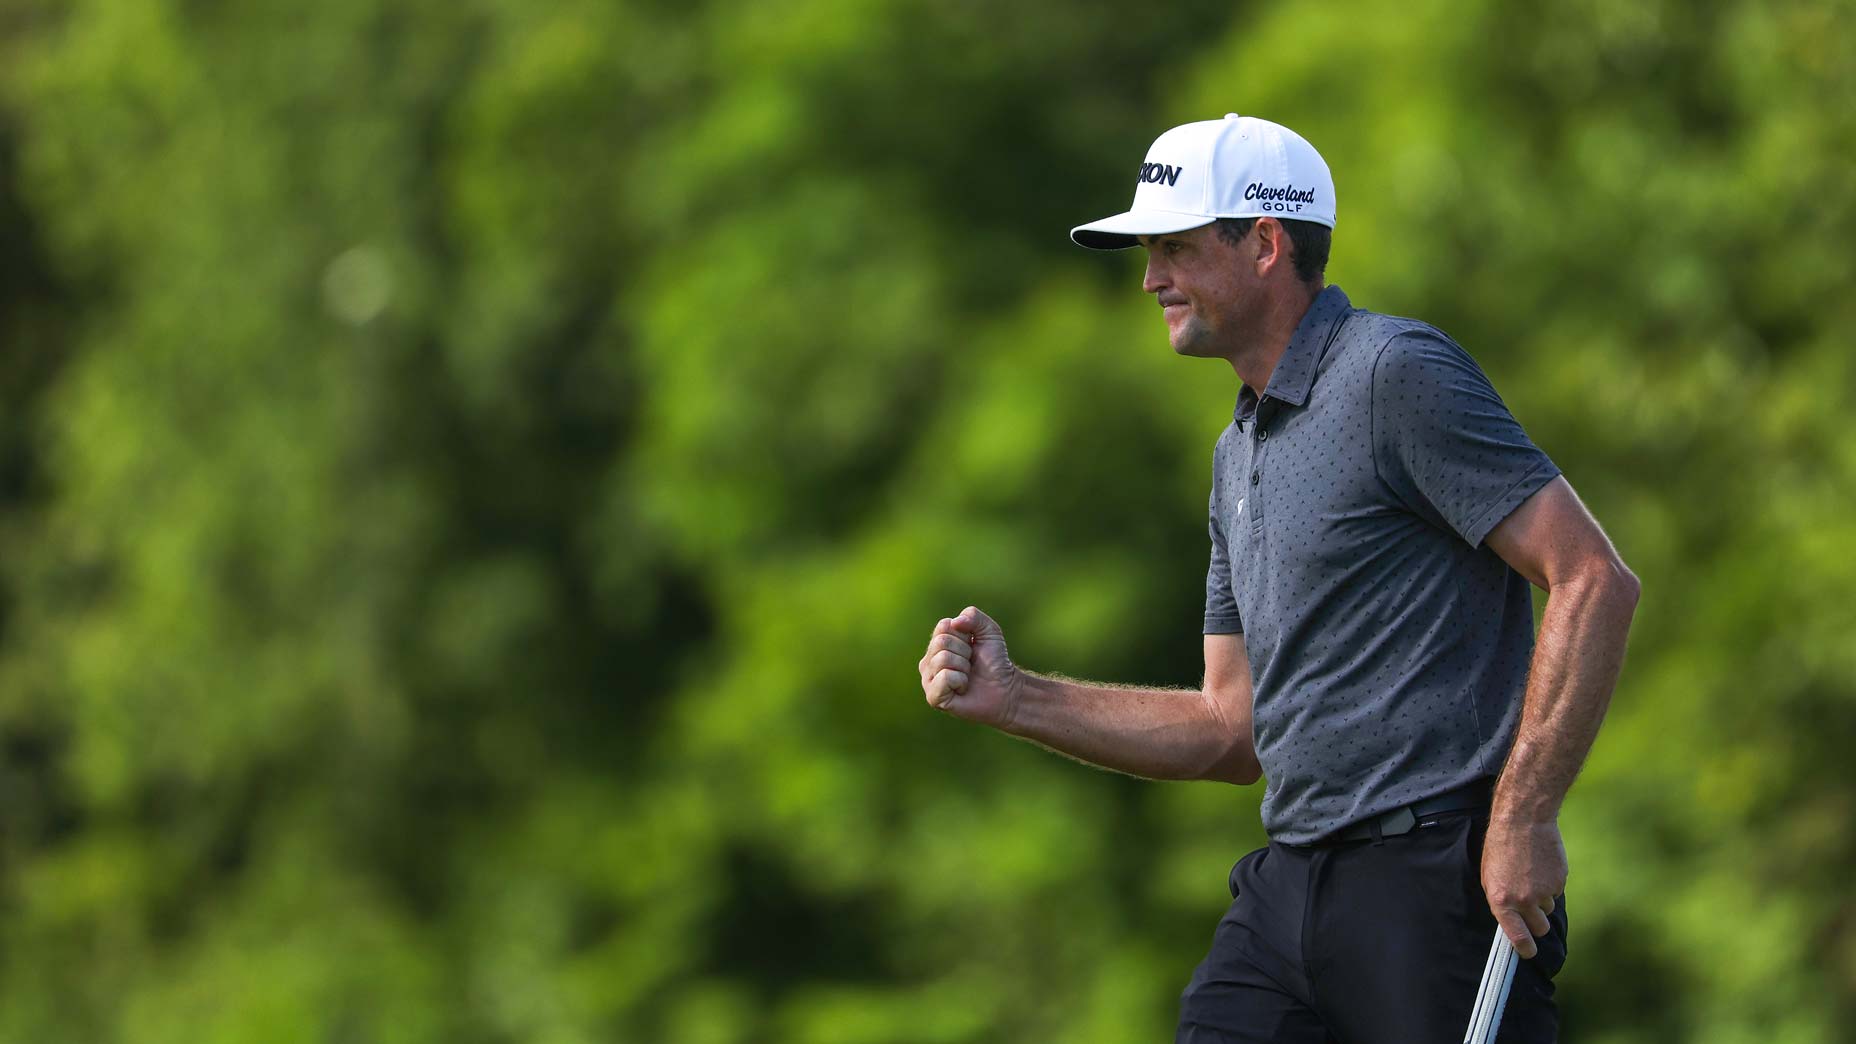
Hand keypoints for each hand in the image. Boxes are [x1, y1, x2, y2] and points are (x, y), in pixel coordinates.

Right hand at [918, 606, 1022, 729]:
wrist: (1005, 689)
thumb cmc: (994, 661)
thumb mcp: (989, 631)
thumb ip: (973, 616)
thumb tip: (955, 622)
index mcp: (937, 644)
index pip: (944, 626)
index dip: (964, 635)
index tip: (972, 646)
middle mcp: (929, 661)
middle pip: (941, 642)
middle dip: (964, 652)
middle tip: (971, 664)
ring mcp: (929, 680)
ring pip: (943, 659)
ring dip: (964, 667)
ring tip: (968, 676)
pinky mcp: (933, 697)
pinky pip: (944, 677)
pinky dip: (960, 681)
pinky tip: (962, 689)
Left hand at [1480, 816, 1566, 959]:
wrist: (1523, 821)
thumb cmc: (1500, 846)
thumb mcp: (1489, 875)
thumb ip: (1500, 901)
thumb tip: (1510, 921)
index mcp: (1501, 901)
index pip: (1517, 937)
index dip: (1524, 949)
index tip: (1528, 953)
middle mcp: (1524, 901)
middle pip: (1540, 929)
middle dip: (1538, 924)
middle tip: (1533, 910)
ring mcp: (1544, 892)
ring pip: (1549, 909)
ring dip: (1543, 900)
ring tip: (1532, 876)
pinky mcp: (1560, 881)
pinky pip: (1556, 892)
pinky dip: (1551, 884)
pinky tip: (1542, 866)